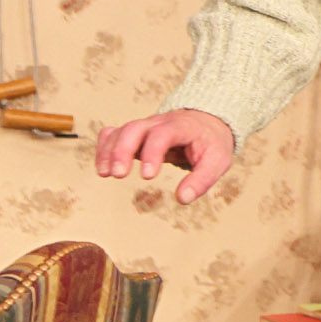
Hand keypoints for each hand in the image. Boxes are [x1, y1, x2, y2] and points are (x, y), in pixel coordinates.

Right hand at [96, 109, 238, 203]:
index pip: (163, 134)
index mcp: (182, 126)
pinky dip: (104, 147)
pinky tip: (102, 166)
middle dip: (123, 150)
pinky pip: (113, 133)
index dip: (152, 152)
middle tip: (119, 174)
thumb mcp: (218, 161)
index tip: (148, 176)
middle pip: (134, 129)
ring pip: (121, 131)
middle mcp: (159, 122)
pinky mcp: (135, 133)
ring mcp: (145, 126)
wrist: (207, 123)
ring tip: (105, 173)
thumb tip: (183, 198)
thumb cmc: (211, 143)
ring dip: (109, 151)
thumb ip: (201, 180)